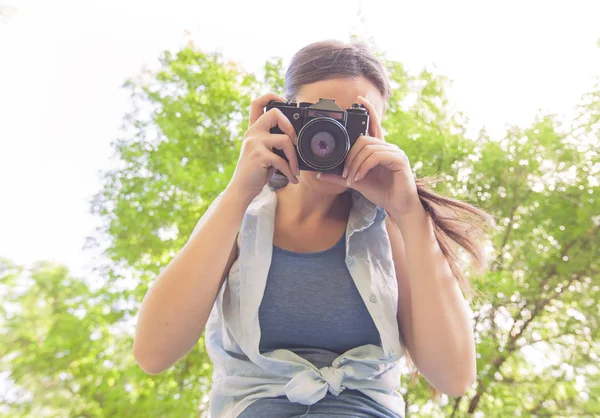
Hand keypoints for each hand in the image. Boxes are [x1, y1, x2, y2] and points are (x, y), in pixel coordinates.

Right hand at [228, 92, 300, 202]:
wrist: (242, 189)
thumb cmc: (256, 171)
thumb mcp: (265, 152)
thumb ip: (275, 142)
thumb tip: (296, 139)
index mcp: (254, 129)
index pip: (257, 103)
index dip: (271, 96)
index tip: (284, 101)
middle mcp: (252, 132)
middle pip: (275, 113)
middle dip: (290, 127)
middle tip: (294, 143)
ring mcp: (254, 143)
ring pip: (285, 140)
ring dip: (294, 158)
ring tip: (295, 169)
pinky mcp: (258, 155)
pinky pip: (282, 160)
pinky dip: (290, 171)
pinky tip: (292, 178)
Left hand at [316, 96, 421, 215]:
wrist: (398, 206)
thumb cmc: (381, 192)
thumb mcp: (356, 182)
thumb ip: (340, 177)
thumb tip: (321, 174)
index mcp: (379, 148)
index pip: (374, 125)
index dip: (368, 111)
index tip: (358, 99)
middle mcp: (388, 147)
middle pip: (364, 139)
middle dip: (350, 156)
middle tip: (345, 174)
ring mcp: (395, 152)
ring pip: (368, 148)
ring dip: (355, 164)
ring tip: (352, 178)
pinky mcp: (399, 160)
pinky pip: (376, 156)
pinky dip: (364, 166)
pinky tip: (360, 177)